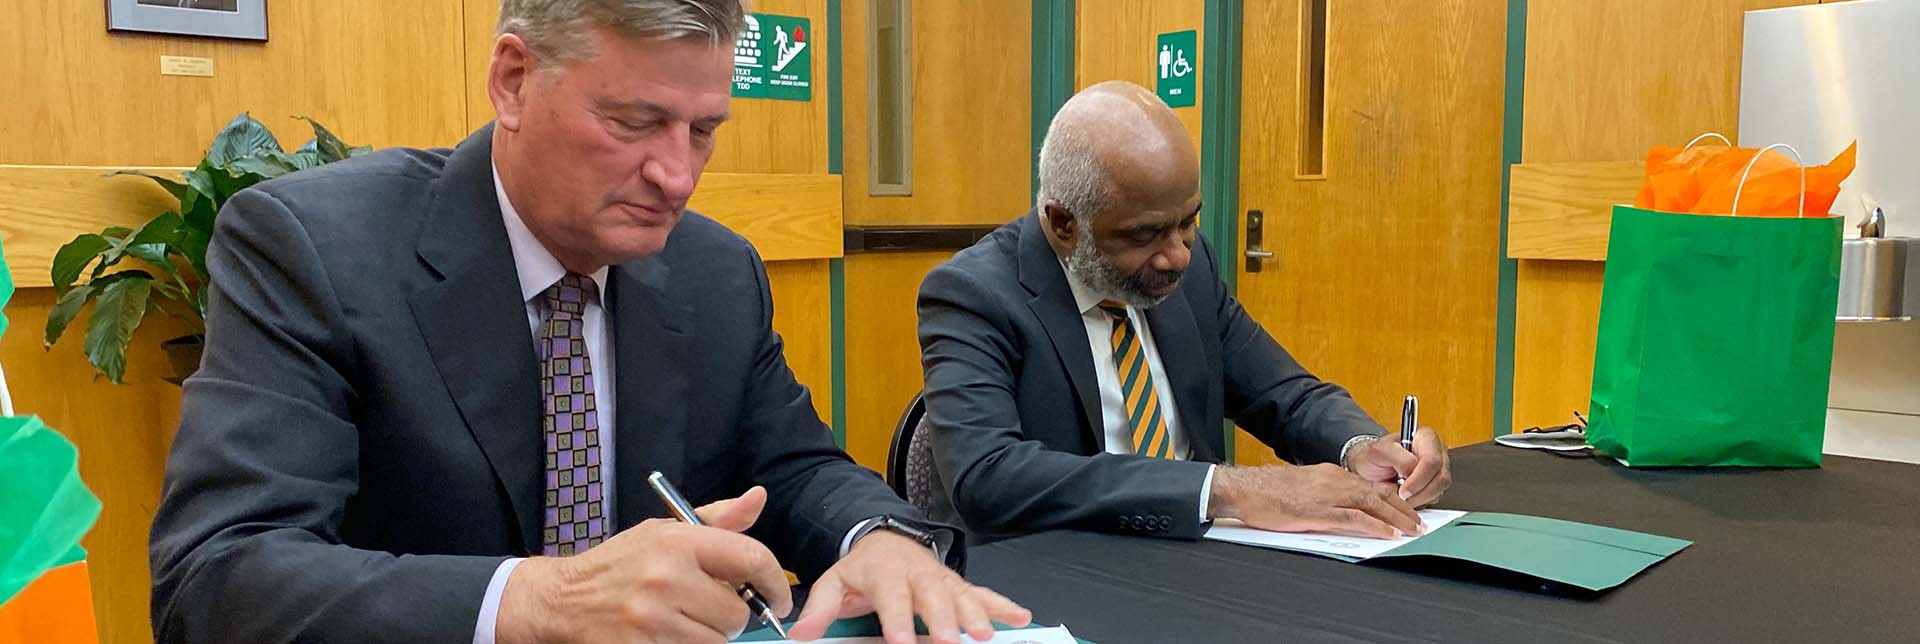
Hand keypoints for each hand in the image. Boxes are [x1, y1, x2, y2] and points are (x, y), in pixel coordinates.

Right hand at [496, 486, 792, 643]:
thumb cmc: (621, 564)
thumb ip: (717, 521)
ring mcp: (650, 619)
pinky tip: (667, 636)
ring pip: (716, 642)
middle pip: (737, 613)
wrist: (561, 600)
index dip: (775, 583)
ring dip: (707, 638)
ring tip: (682, 622)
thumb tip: (758, 498)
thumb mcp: (664, 532)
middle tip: (707, 610)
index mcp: (677, 542)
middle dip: (730, 616)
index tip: (779, 598)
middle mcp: (665, 578)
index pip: (751, 558)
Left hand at [789, 531, 1030, 643]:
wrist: (884, 540)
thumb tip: (800, 634)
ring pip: (961, 595)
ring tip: (984, 636)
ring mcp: (941, 579)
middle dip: (944, 619)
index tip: (902, 643)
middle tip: (951, 642)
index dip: (898, 620)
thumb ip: (819, 609)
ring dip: (976, 615)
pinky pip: (982, 594)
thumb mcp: (833, 583)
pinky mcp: (957, 586)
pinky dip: (1002, 605)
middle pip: (932, 596)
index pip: (891, 597)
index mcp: (885, 572)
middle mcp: (918, 573)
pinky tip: (1020, 618)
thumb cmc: (861, 569)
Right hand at [1208, 463, 1422, 537]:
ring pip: (1372, 504)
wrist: (1246, 489)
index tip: (1407, 510)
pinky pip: (1353, 518)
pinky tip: (1387, 534)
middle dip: (1403, 509)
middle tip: (1419, 523)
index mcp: (1331, 475)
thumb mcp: (1304, 488)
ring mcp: (1328, 496)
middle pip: (1378, 493)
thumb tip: (1343, 512)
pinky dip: (1375, 526)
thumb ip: (1326, 496)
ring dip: (1396, 518)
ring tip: (1412, 530)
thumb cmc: (1269, 492)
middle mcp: (1334, 481)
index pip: (1370, 486)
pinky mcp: (1318, 512)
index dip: (1393, 498)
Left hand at [1346, 427, 1451, 506]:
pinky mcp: (1436, 486)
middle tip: (1402, 496)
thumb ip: (1398, 457)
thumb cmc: (1372, 458)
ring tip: (1401, 496)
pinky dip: (1420, 502)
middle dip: (1420, 491)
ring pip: (1439, 490)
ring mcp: (1438, 470)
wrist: (1367, 471)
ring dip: (1419, 498)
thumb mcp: (1378, 451)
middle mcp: (1436, 452)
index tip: (1403, 489)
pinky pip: (1435, 498)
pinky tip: (1407, 497)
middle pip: (1440, 477)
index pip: (1432, 460)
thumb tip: (1413, 469)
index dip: (1419, 478)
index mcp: (1425, 438)